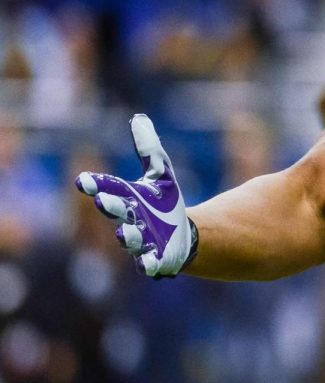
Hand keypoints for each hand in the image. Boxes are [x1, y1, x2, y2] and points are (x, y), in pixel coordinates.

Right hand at [76, 114, 197, 277]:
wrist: (182, 236)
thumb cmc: (164, 204)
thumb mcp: (161, 174)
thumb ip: (148, 149)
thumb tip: (139, 118)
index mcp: (127, 198)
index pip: (107, 188)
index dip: (94, 185)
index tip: (83, 180)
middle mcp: (128, 219)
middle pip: (117, 212)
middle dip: (111, 206)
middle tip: (105, 200)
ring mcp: (140, 241)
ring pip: (129, 239)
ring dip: (126, 235)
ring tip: (124, 232)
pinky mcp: (155, 258)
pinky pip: (149, 263)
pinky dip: (148, 264)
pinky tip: (149, 264)